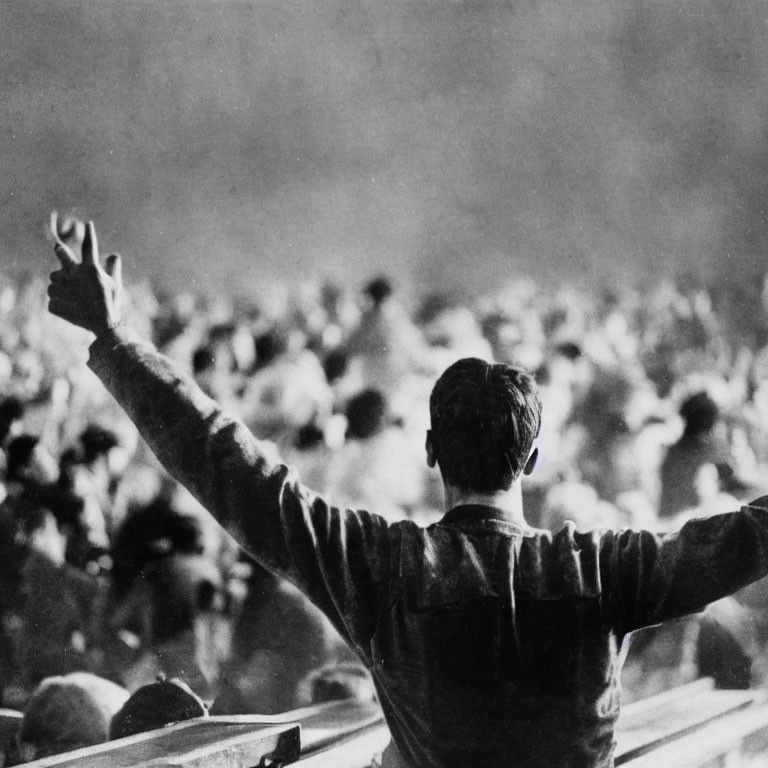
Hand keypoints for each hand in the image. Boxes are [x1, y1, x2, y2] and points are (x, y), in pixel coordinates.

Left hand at [47, 217, 124, 335]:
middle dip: (60, 251)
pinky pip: (52, 301)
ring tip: (72, 299)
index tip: (88, 224)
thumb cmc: (112, 304)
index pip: (90, 247)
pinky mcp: (56, 302)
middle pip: (63, 256)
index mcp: (91, 269)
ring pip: (53, 283)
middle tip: (58, 247)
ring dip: (59, 288)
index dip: (90, 234)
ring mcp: (64, 288)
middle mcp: (75, 275)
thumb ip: (113, 269)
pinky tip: (70, 311)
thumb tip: (114, 255)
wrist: (104, 326)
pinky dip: (59, 306)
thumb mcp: (116, 286)